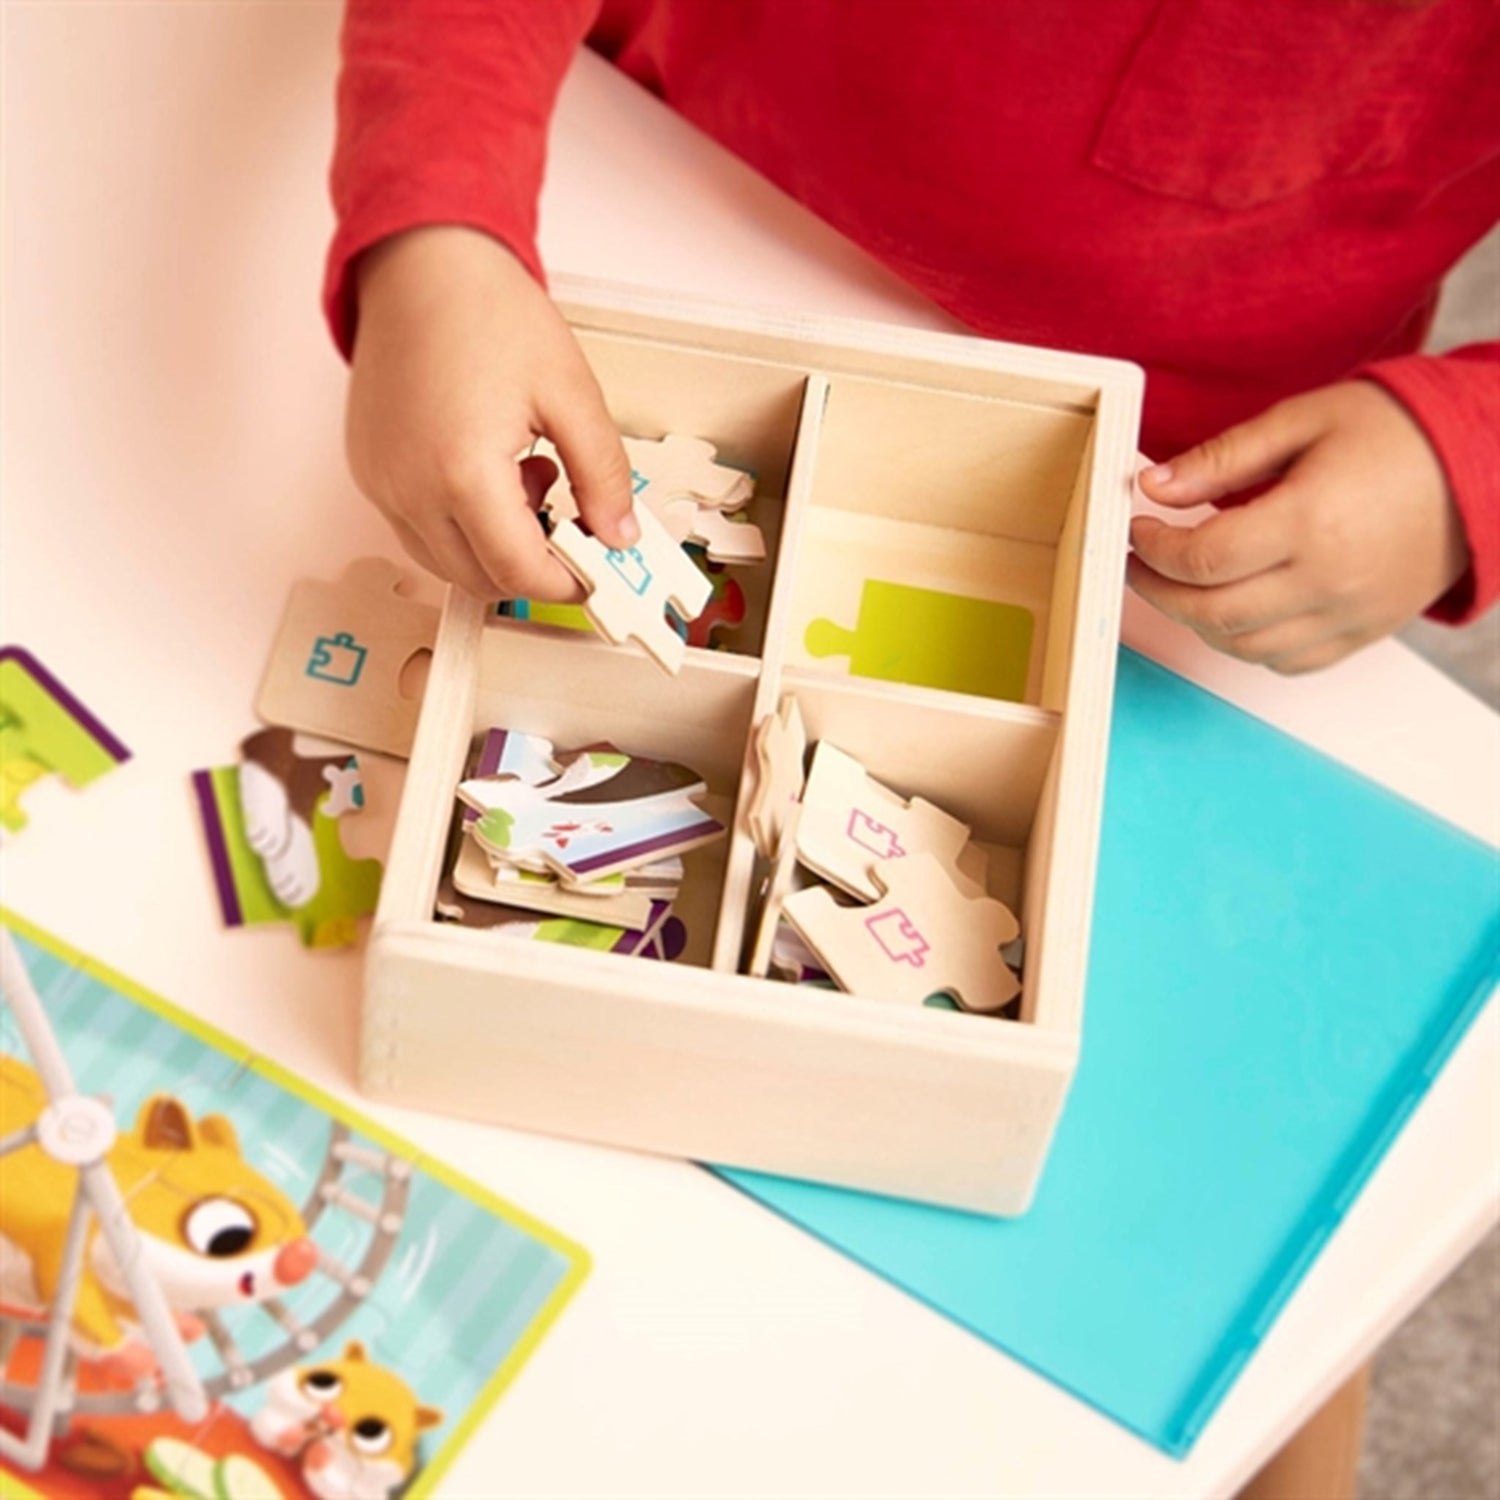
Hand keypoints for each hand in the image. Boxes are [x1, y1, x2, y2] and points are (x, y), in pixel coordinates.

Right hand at [346, 226, 637, 599]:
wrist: (421, 264)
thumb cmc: (489, 314)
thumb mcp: (572, 393)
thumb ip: (604, 474)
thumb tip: (619, 537)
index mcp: (463, 472)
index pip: (519, 573)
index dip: (566, 584)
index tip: (596, 570)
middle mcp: (409, 489)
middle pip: (480, 580)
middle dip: (532, 565)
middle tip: (567, 514)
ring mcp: (381, 484)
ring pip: (446, 563)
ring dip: (494, 548)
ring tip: (526, 479)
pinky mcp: (368, 474)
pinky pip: (419, 531)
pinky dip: (460, 525)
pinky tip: (487, 470)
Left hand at [1129, 382, 1469, 673]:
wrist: (1483, 463)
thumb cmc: (1395, 433)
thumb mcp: (1302, 420)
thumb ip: (1222, 458)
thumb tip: (1153, 487)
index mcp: (1309, 521)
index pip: (1201, 558)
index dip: (1153, 548)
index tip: (1139, 526)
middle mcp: (1327, 580)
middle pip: (1211, 612)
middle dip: (1158, 590)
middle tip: (1140, 562)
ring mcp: (1347, 615)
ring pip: (1242, 646)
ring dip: (1196, 620)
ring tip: (1180, 583)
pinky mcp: (1363, 633)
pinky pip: (1286, 662)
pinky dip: (1246, 644)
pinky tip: (1233, 607)